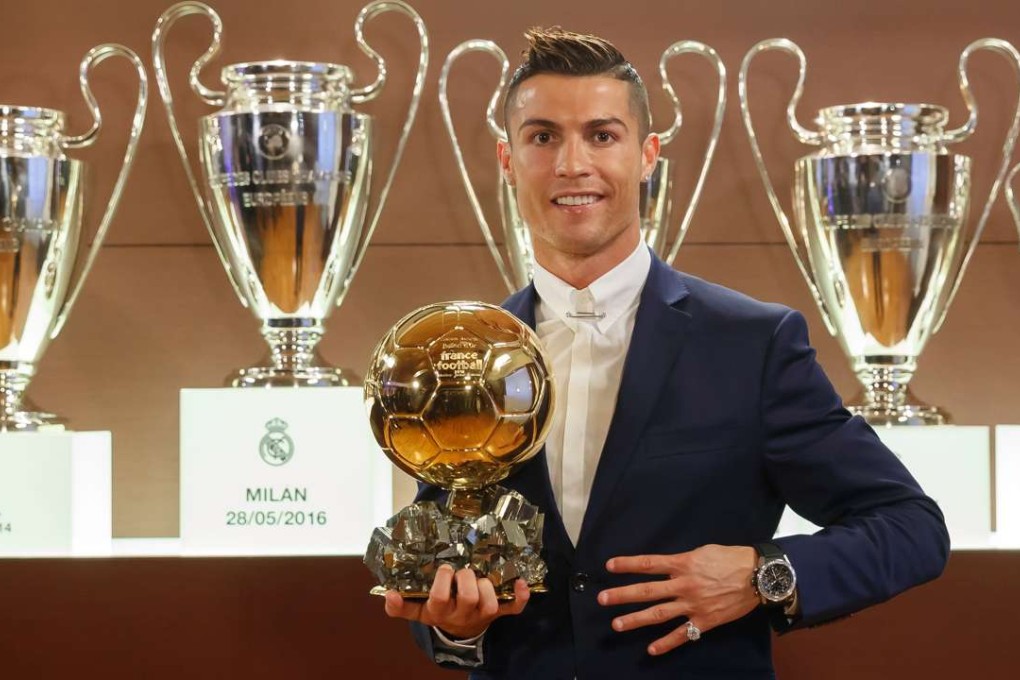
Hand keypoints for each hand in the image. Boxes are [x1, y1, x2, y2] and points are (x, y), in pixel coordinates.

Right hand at [383, 564, 529, 638]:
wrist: (459, 630)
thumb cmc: (438, 610)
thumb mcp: (417, 610)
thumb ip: (400, 606)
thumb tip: (388, 594)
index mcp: (440, 611)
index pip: (438, 599)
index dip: (442, 583)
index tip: (444, 569)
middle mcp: (462, 614)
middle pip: (469, 598)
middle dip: (466, 579)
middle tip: (463, 570)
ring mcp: (482, 615)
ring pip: (490, 603)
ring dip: (488, 587)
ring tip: (481, 577)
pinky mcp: (499, 613)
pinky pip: (513, 609)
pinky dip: (520, 598)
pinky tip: (521, 583)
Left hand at [597, 544, 757, 655]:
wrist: (758, 576)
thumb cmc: (731, 558)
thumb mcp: (703, 551)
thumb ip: (683, 560)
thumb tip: (668, 565)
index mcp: (683, 564)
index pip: (649, 564)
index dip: (628, 565)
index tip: (609, 566)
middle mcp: (684, 585)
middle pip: (647, 591)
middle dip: (623, 595)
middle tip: (602, 599)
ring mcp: (693, 605)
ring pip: (659, 614)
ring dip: (636, 620)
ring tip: (617, 624)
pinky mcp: (705, 620)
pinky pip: (682, 634)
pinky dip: (666, 643)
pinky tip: (651, 650)